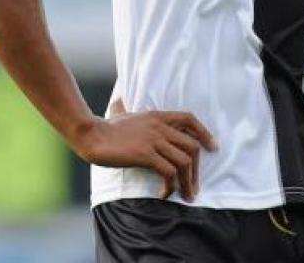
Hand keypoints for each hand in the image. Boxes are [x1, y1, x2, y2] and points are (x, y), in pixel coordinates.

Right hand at [71, 99, 217, 201]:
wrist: (91, 134)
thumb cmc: (107, 128)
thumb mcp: (128, 116)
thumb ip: (138, 116)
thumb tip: (128, 107)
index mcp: (158, 116)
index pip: (189, 119)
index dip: (204, 133)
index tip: (212, 148)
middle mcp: (159, 126)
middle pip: (192, 146)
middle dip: (197, 170)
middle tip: (194, 187)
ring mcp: (153, 140)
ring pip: (184, 162)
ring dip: (188, 183)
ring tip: (186, 196)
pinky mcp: (145, 154)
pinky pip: (169, 172)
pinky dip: (171, 187)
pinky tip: (164, 194)